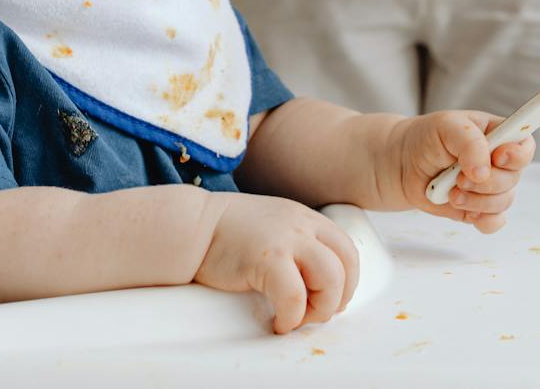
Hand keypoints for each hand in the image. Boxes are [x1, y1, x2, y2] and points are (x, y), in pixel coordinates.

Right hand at [196, 192, 360, 333]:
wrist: (192, 226)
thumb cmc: (226, 233)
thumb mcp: (273, 226)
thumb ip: (297, 244)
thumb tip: (319, 284)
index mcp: (304, 218)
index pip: (347, 249)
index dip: (347, 281)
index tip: (331, 299)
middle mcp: (301, 225)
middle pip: (345, 264)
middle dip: (337, 297)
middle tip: (314, 313)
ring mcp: (286, 239)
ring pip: (330, 279)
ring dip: (320, 308)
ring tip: (297, 317)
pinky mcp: (267, 259)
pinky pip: (296, 297)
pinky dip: (292, 317)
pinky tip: (278, 322)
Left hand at [386, 112, 534, 233]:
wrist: (404, 163)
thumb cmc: (427, 138)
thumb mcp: (446, 126)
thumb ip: (470, 142)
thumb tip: (484, 171)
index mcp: (499, 135)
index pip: (525, 145)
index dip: (517, 155)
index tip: (498, 157)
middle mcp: (500, 162)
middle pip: (514, 178)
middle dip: (486, 182)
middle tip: (459, 176)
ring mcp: (491, 187)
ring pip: (503, 202)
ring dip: (476, 200)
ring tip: (451, 191)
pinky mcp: (480, 208)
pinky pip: (495, 222)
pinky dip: (481, 219)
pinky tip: (463, 209)